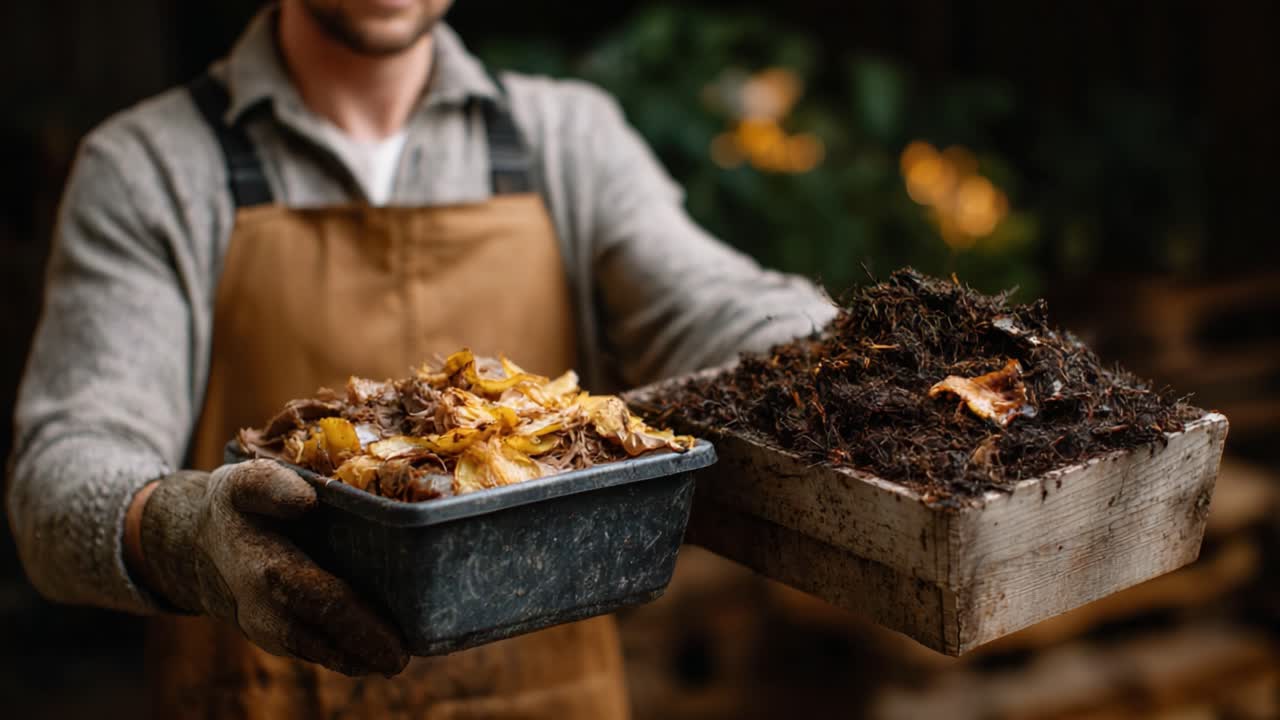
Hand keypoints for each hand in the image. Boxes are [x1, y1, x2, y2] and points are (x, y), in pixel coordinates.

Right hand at [136, 460, 407, 675]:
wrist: (201, 547)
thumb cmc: (236, 509)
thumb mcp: (245, 482)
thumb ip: (270, 485)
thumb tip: (307, 500)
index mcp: (266, 568)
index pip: (319, 599)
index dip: (358, 622)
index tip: (394, 641)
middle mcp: (265, 610)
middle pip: (321, 637)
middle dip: (365, 648)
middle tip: (403, 658)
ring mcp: (269, 630)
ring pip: (318, 651)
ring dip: (359, 657)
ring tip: (396, 657)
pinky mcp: (277, 637)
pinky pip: (314, 650)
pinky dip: (346, 654)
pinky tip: (375, 653)